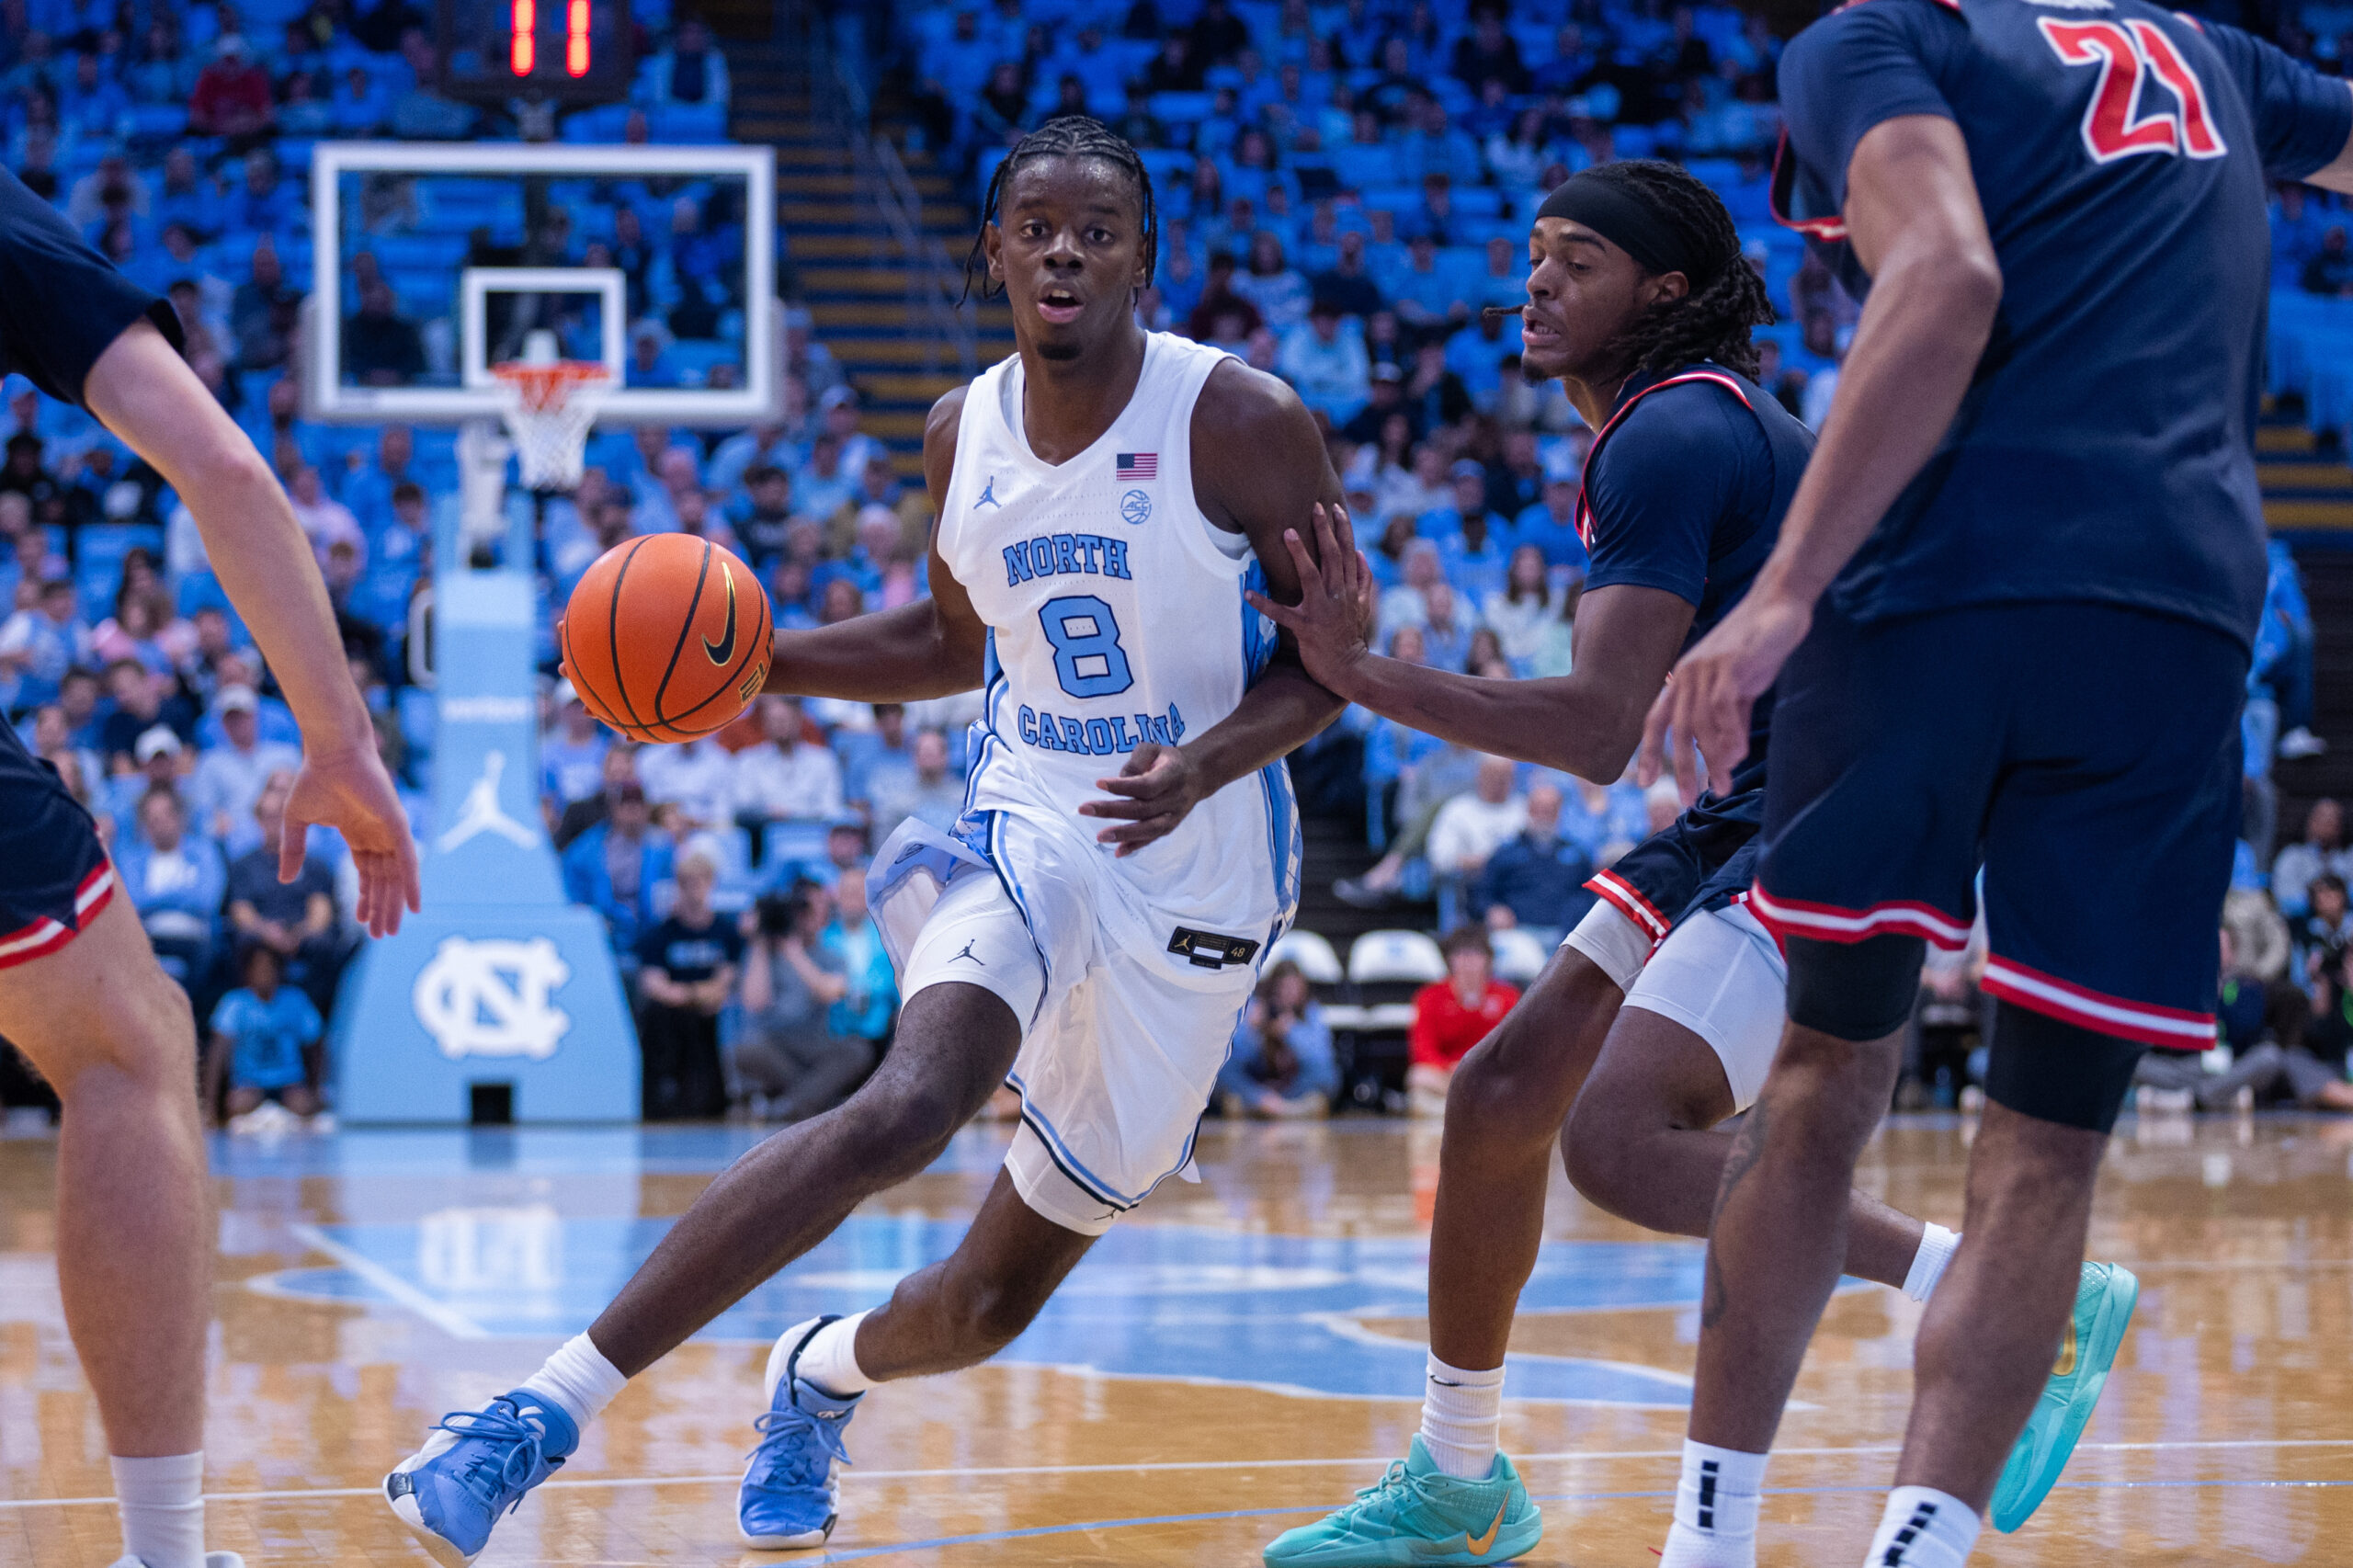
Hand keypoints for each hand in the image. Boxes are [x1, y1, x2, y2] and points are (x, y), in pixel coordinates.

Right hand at [281, 743, 422, 937]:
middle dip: (381, 908)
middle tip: (381, 935)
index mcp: (358, 833)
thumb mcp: (297, 821)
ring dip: (394, 904)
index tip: (362, 921)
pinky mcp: (398, 823)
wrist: (331, 751)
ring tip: (390, 930)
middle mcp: (377, 834)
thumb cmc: (314, 778)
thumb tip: (284, 879)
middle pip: (383, 880)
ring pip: (396, 876)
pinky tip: (414, 905)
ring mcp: (389, 830)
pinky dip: (413, 883)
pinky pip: (409, 859)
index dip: (365, 897)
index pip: (366, 873)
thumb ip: (293, 850)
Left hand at [1079, 742, 1204, 856]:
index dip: (1123, 786)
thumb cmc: (1167, 760)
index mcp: (1172, 775)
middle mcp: (1174, 798)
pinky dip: (1135, 846)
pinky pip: (1152, 838)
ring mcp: (1174, 815)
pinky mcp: (1170, 827)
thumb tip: (1119, 779)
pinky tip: (1117, 852)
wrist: (1198, 775)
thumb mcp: (1154, 749)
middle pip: (1142, 808)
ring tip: (1100, 836)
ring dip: (1124, 834)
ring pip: (1149, 828)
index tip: (1098, 783)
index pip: (1146, 785)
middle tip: (1085, 809)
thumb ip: (1137, 761)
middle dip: (1112, 810)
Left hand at [1244, 502, 1373, 692]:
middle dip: (1324, 530)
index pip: (1347, 552)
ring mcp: (1322, 612)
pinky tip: (1249, 594)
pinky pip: (1282, 615)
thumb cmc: (1351, 636)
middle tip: (1314, 507)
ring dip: (1299, 554)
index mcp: (1349, 589)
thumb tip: (1360, 554)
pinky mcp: (1306, 629)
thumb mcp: (1364, 605)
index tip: (1335, 507)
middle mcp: (1338, 596)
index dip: (1342, 529)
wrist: (1349, 669)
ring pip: (1311, 577)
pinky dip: (1265, 605)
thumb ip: (1364, 579)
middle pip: (1332, 557)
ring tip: (1287, 532)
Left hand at [1637, 589, 1812, 805]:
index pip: (1656, 719)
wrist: (1780, 603)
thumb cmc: (1757, 645)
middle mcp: (1688, 674)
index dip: (1648, 751)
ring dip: (1712, 760)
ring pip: (1701, 724)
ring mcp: (1708, 669)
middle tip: (1686, 799)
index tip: (1643, 783)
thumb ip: (1731, 720)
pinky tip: (1738, 758)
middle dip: (1680, 767)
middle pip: (1677, 729)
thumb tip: (1728, 757)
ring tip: (1721, 787)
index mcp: (1683, 678)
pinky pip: (1724, 709)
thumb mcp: (1739, 687)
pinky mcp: (1732, 666)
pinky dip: (1730, 736)